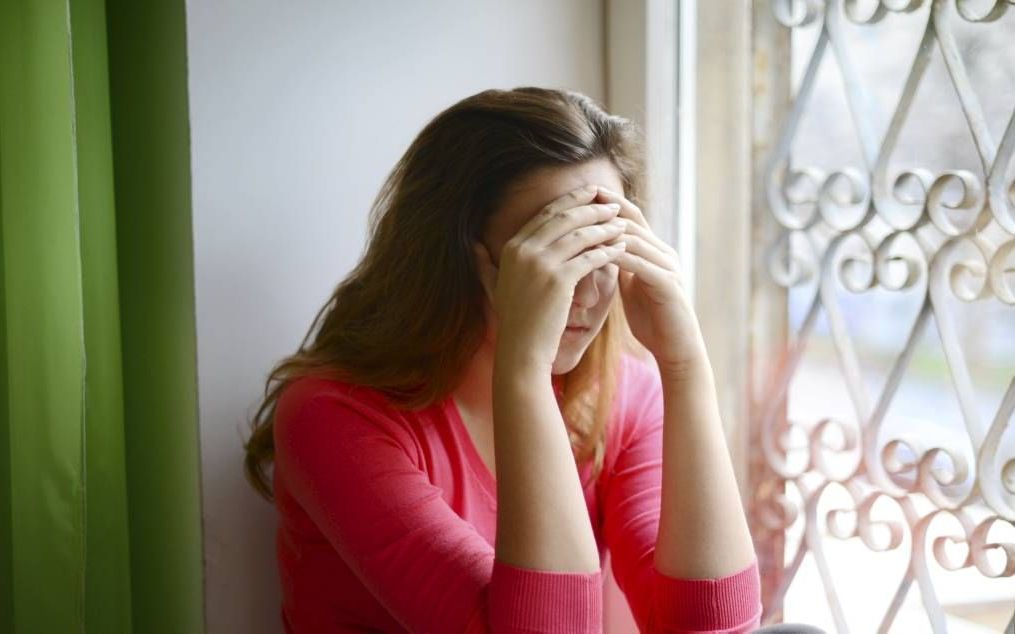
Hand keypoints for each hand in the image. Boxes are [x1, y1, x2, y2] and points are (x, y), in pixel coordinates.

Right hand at [473, 185, 627, 371]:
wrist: (521, 350)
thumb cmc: (513, 321)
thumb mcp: (493, 287)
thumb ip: (485, 264)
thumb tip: (474, 246)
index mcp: (511, 247)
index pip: (546, 213)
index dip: (570, 200)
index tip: (590, 194)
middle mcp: (523, 251)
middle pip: (564, 217)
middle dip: (592, 207)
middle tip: (613, 203)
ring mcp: (540, 265)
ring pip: (580, 235)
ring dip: (604, 226)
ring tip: (622, 223)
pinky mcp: (559, 281)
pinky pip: (590, 257)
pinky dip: (608, 250)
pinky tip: (621, 247)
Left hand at [593, 187, 708, 374]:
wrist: (676, 349)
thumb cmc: (652, 320)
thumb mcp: (630, 287)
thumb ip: (620, 266)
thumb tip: (596, 250)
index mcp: (655, 251)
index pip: (629, 216)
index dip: (606, 203)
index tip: (578, 194)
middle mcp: (664, 252)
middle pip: (631, 221)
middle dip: (602, 211)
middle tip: (575, 202)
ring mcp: (669, 267)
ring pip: (635, 239)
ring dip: (606, 231)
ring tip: (579, 226)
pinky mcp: (668, 285)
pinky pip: (640, 264)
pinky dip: (618, 257)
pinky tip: (595, 255)